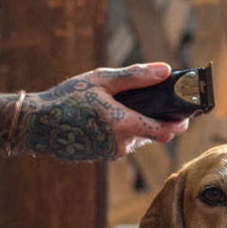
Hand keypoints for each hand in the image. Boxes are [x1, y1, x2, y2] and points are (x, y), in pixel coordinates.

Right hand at [23, 63, 189, 159]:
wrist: (37, 125)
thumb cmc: (67, 98)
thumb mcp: (101, 80)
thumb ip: (135, 76)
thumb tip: (166, 70)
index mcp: (123, 124)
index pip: (165, 131)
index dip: (180, 123)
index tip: (189, 113)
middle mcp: (121, 144)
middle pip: (154, 134)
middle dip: (160, 120)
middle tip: (162, 103)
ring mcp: (113, 154)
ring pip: (138, 139)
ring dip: (139, 124)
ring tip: (123, 105)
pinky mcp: (104, 157)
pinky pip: (124, 143)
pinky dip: (125, 131)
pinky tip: (110, 117)